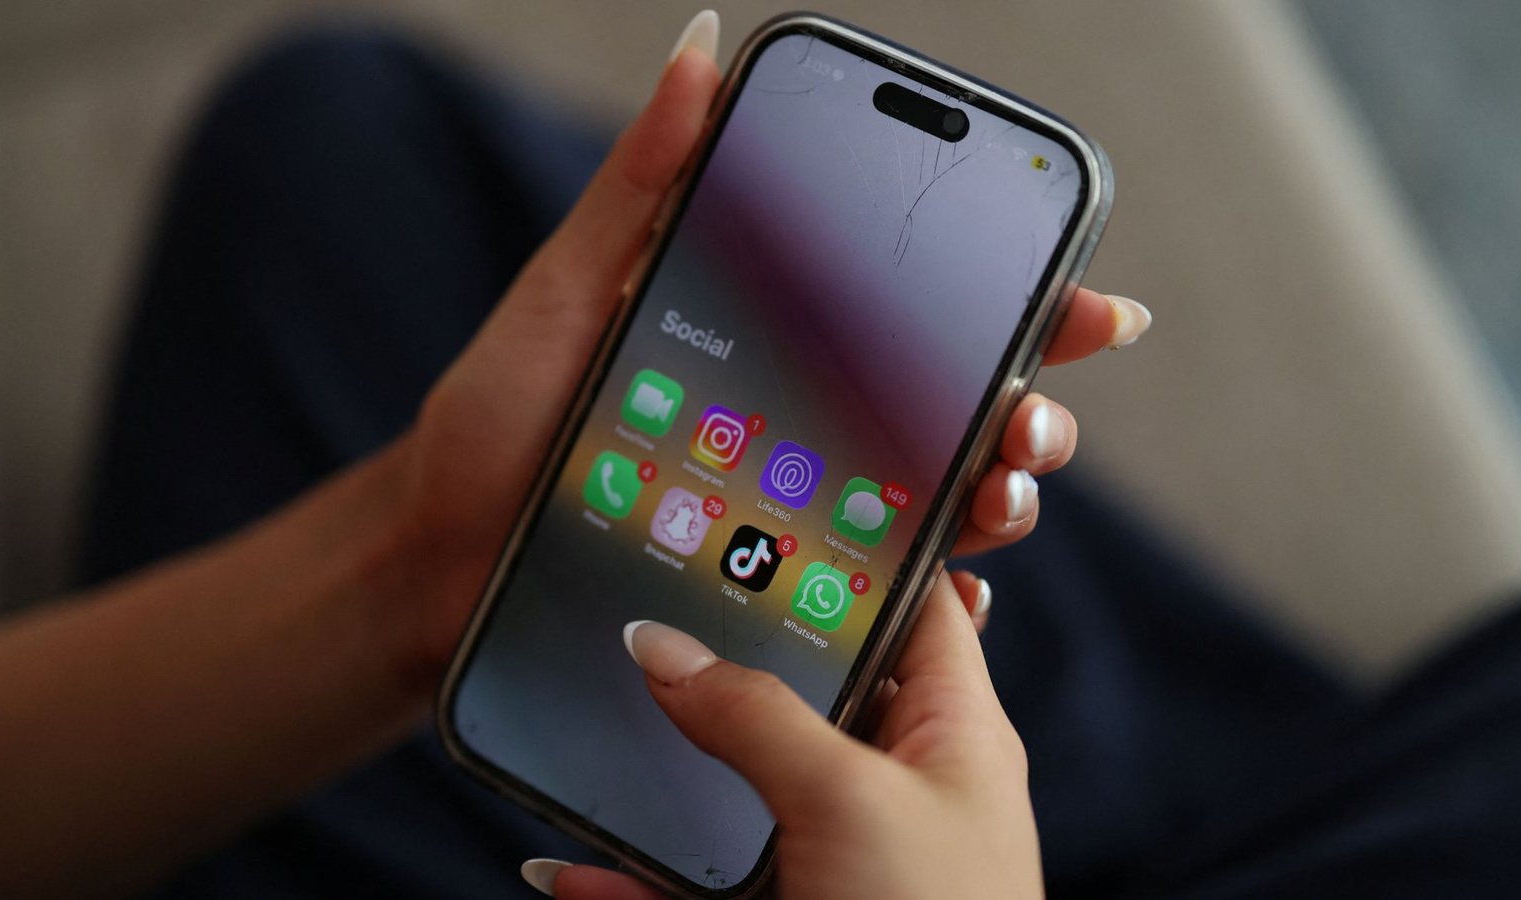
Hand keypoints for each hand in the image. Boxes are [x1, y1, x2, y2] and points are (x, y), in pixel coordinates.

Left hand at [392, 11, 1150, 678]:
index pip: (915, 314)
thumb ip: (643, 181)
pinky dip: (930, 599)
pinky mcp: (769, 594)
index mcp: (776, 340)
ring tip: (997, 495)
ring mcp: (793, 515)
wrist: (435, 554)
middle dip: (1026, 412)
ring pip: (934, 505)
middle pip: (953, 412)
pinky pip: (873, 599)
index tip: (1085, 303)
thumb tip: (700, 43)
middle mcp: (803, 426)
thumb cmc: (498, 413)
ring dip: (995, 500)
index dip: (1019, 304)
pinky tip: (952, 596)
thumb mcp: (570, 288)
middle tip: (1029, 420)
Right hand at [525, 571, 1035, 898]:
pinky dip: (626, 883)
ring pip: (735, 792)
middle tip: (651, 585)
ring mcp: (833, 860)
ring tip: (594, 711)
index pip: (918, 604)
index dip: (861, 544)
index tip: (777, 492)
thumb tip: (657, 646)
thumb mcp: (849, 799)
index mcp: (951, 733)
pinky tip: (560, 871)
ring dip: (664, 767)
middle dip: (731, 652)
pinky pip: (690, 891)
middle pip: (805, 690)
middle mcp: (894, 786)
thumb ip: (754, 715)